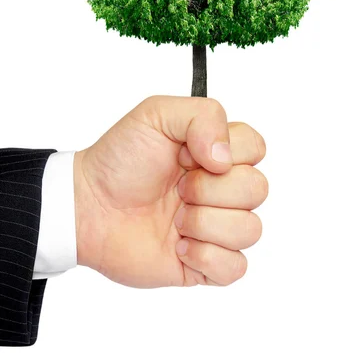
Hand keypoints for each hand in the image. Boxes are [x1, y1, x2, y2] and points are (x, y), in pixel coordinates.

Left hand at [73, 95, 267, 287]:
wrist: (87, 207)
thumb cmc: (120, 159)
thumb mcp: (156, 113)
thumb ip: (203, 116)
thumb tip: (226, 158)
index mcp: (217, 153)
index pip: (256, 148)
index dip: (228, 152)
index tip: (187, 154)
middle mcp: (222, 189)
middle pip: (257, 189)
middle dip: (210, 189)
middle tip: (176, 188)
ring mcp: (216, 227)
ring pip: (250, 229)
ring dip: (206, 223)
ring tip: (175, 219)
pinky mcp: (206, 263)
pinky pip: (236, 267)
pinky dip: (205, 257)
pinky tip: (178, 245)